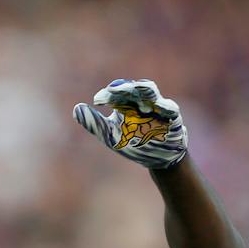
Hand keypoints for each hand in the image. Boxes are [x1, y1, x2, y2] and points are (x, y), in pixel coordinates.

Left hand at [72, 78, 187, 169]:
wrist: (158, 159)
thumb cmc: (134, 143)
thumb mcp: (111, 136)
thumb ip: (95, 123)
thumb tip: (76, 108)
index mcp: (125, 103)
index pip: (116, 93)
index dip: (107, 94)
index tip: (98, 100)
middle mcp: (141, 100)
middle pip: (132, 88)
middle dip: (123, 88)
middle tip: (112, 90)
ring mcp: (157, 107)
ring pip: (151, 93)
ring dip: (143, 90)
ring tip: (135, 88)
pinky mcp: (172, 117)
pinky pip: (169, 108)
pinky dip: (164, 106)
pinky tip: (157, 107)